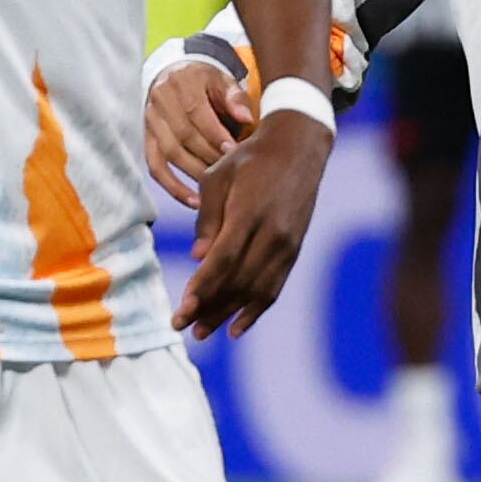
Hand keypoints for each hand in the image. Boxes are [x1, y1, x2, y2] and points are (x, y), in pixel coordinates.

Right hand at [146, 58, 251, 208]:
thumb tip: (247, 118)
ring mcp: (150, 120)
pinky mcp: (146, 139)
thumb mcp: (222, 81)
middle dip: (207, 155)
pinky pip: (155, 167)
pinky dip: (173, 187)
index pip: (196, 112)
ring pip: (169, 152)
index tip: (232, 152)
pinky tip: (193, 201)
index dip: (214, 135)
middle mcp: (160, 100)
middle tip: (229, 170)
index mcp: (181, 82)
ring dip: (194, 173)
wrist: (174, 75)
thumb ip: (235, 98)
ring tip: (217, 185)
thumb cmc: (204, 82)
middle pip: (182, 135)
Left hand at [175, 108, 328, 339]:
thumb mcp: (218, 177)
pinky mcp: (293, 251)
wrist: (298, 149)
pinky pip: (274, 288)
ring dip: (228, 314)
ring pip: (256, 290)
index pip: (223, 260)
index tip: (183, 308)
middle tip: (182, 326)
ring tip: (202, 332)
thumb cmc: (249, 159)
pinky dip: (254, 310)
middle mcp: (272, 234)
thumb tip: (198, 258)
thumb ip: (207, 218)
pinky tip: (236, 328)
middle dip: (208, 308)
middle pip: (238, 281)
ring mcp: (287, 245)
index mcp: (250, 212)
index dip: (203, 287)